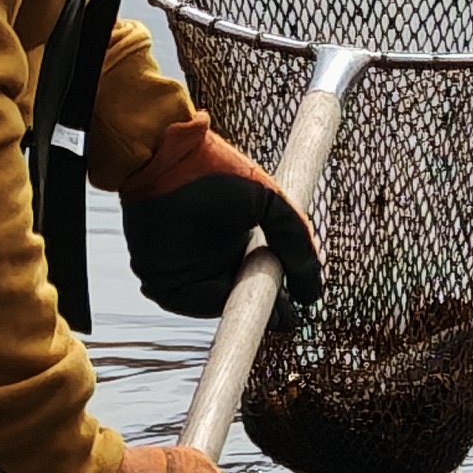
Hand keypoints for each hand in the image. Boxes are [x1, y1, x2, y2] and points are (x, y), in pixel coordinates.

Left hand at [121, 119, 326, 319]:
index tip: (298, 305)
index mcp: (238, 241)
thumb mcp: (271, 203)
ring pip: (215, 304)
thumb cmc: (218, 169)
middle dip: (262, 310)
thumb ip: (295, 242)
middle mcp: (212, 259)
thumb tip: (313, 290)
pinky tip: (227, 297)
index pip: (260, 280)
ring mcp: (185, 269)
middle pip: (240, 298)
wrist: (171, 157)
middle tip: (282, 315)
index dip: (277, 296)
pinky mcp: (159, 275)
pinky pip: (184, 301)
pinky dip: (205, 304)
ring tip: (259, 307)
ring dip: (237, 309)